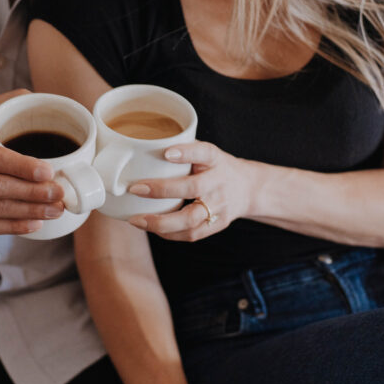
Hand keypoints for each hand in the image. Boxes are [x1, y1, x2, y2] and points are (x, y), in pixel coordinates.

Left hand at [127, 141, 252, 239]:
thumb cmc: (215, 167)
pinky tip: (152, 229)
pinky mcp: (218, 224)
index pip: (203, 152)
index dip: (186, 153)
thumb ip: (183, 149)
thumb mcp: (206, 152)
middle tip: (136, 189)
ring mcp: (220, 206)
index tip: (166, 153)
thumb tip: (141, 148)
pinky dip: (170, 234)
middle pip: (193, 188)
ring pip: (190, 219)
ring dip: (161, 222)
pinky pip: (192, 234)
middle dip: (162, 190)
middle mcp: (219, 182)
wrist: (247, 188)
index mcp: (215, 159)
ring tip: (137, 220)